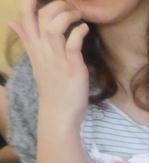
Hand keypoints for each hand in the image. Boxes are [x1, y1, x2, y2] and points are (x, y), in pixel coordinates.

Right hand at [10, 0, 89, 129]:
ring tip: (78, 15)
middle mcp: (43, 49)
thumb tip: (12, 22)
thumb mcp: (35, 59)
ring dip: (67, 15)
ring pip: (54, 26)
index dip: (29, 1)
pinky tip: (84, 29)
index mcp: (34, 46)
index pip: (25, 17)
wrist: (59, 112)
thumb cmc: (51, 85)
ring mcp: (57, 57)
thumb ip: (26, 39)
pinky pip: (73, 43)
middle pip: (41, 16)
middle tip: (70, 6)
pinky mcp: (72, 66)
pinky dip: (79, 32)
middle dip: (55, 5)